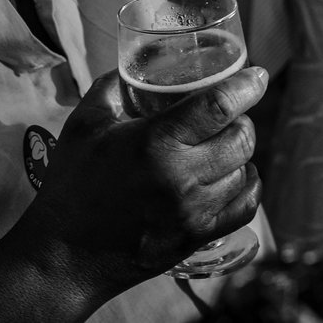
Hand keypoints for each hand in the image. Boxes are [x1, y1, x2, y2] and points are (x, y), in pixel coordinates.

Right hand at [23, 67, 266, 285]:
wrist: (65, 255)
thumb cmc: (71, 185)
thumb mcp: (84, 124)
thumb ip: (113, 88)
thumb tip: (135, 67)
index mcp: (155, 143)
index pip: (219, 106)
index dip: (245, 86)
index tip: (256, 75)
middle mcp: (182, 178)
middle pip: (241, 138)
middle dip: (243, 119)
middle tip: (229, 112)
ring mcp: (194, 212)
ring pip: (245, 171)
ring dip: (240, 152)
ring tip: (224, 142)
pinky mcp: (198, 237)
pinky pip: (245, 208)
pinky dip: (248, 186)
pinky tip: (237, 175)